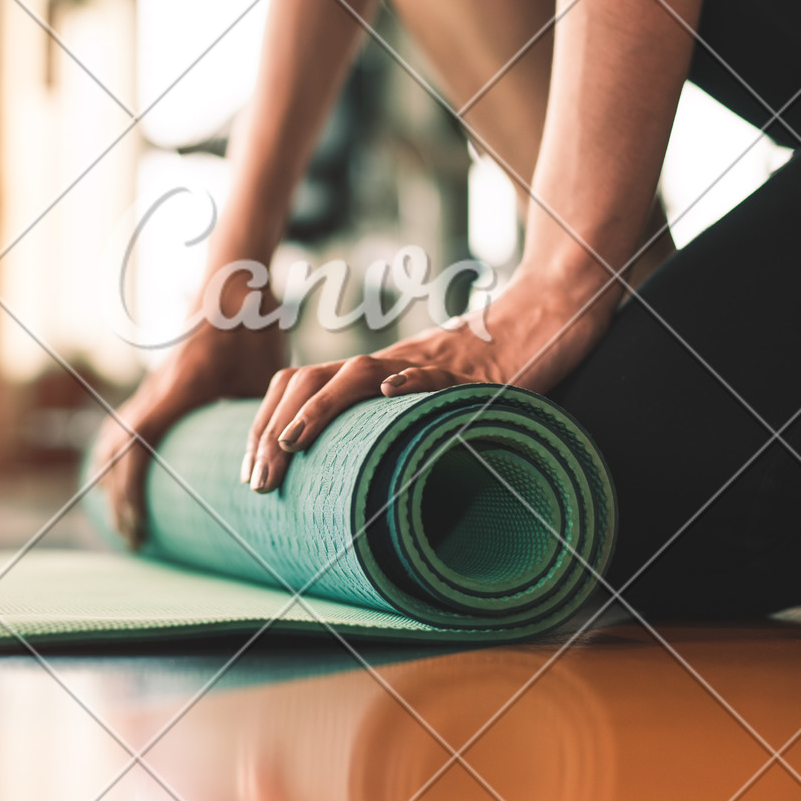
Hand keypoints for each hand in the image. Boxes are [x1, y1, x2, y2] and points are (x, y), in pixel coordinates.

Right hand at [92, 320, 286, 547]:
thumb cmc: (255, 328)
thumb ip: (266, 424)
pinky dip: (120, 456)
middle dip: (119, 497)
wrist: (237, 283)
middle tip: (135, 539)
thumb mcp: (269, 378)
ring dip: (114, 479)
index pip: (139, 444)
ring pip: (115, 437)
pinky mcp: (160, 386)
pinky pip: (127, 425)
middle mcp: (157, 389)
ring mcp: (155, 387)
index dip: (130, 487)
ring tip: (127, 519)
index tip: (137, 525)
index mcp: (179, 389)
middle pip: (116, 449)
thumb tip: (278, 470)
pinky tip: (128, 479)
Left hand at [244, 267, 615, 492]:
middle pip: (310, 380)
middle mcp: (390, 365)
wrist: (548, 317)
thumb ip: (395, 428)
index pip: (299, 386)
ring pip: (358, 374)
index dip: (266, 424)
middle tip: (260, 479)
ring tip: (293, 444)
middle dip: (274, 429)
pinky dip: (412, 382)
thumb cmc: (490, 369)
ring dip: (319, 409)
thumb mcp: (429, 404)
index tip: (252, 473)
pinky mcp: (474, 372)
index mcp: (375, 374)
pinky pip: (438, 374)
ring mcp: (428, 364)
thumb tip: (357, 483)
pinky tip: (389, 396)